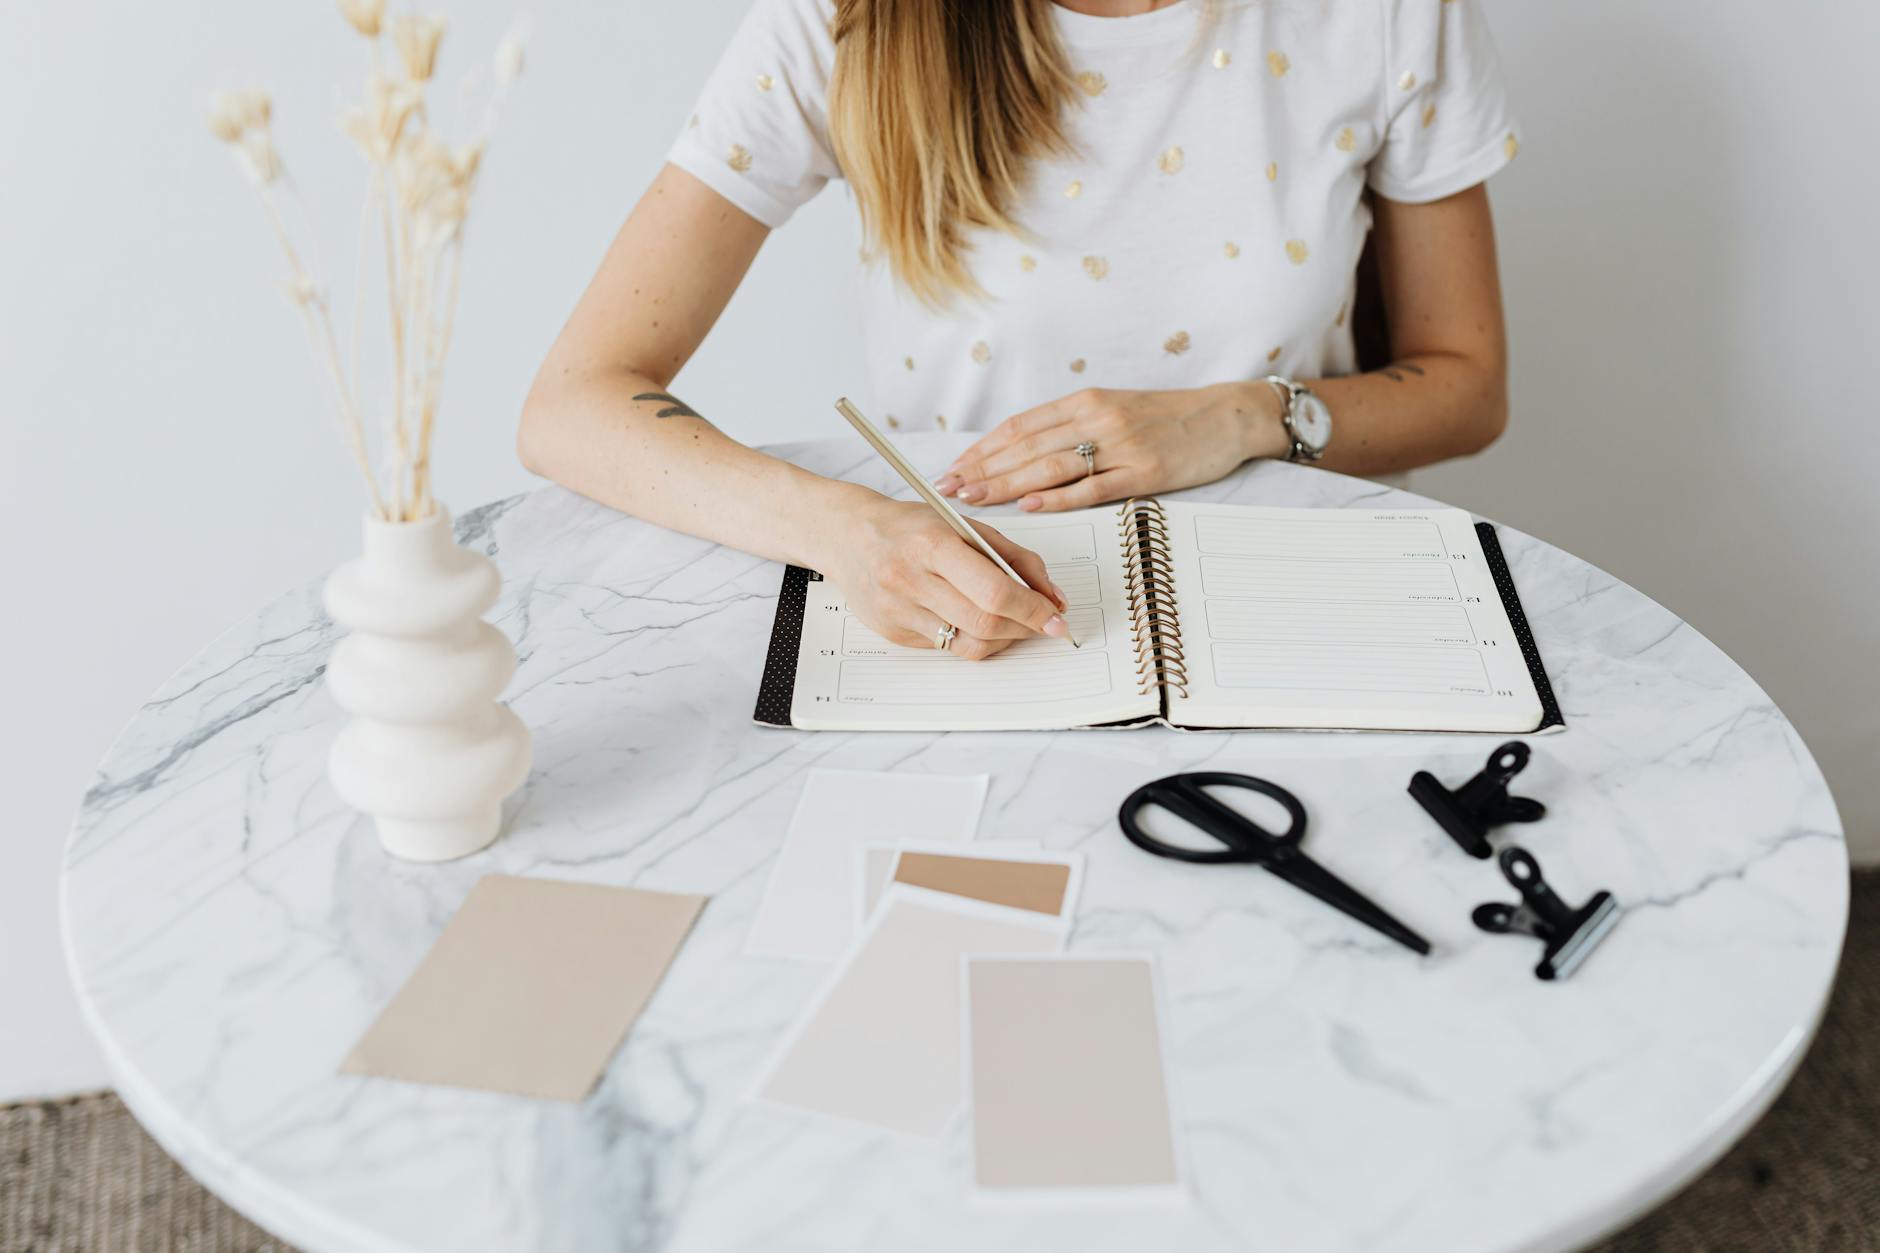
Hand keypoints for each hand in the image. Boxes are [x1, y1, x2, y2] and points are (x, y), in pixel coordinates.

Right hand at [821, 494, 1070, 659]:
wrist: (848, 536)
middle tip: (1045, 625)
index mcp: (933, 544)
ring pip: (968, 645)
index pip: (994, 591)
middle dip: (1025, 628)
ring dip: (1003, 640)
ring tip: (1015, 625)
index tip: (1056, 617)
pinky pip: (946, 648)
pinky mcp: (893, 634)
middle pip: (984, 623)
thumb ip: (1014, 557)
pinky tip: (977, 622)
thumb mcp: (964, 525)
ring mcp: (898, 611)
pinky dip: (973, 639)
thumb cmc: (910, 526)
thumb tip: (1053, 597)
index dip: (1033, 609)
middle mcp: (911, 580)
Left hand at [935, 382, 1290, 511]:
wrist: (1225, 416)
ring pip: (1050, 466)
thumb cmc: (1166, 418)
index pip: (1020, 427)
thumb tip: (1021, 454)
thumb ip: (1070, 428)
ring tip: (973, 499)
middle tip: (948, 489)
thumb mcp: (1112, 410)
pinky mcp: (1144, 471)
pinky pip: (1092, 487)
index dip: (983, 449)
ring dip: (1006, 484)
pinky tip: (1030, 504)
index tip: (954, 468)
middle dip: (982, 470)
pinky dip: (1058, 496)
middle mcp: (1097, 419)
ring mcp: (1121, 445)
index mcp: (1085, 401)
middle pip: (1026, 446)